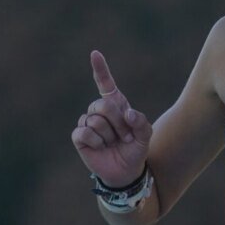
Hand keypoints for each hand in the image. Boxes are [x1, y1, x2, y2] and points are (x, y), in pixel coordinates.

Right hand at [70, 50, 151, 187]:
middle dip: (118, 123)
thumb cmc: (135, 149)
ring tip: (114, 143)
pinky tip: (100, 147)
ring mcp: (87, 122)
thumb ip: (141, 122)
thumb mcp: (145, 136)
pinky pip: (84, 132)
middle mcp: (99, 111)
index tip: (95, 54)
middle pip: (103, 106)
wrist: (126, 171)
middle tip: (125, 136)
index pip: (105, 83)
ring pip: (95, 121)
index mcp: (115, 104)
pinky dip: (96, 142)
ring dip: (109, 136)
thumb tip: (127, 113)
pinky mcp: (79, 136)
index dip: (100, 69)